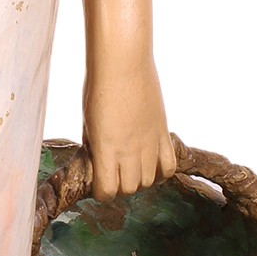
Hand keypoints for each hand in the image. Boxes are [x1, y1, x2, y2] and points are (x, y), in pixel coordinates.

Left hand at [83, 59, 178, 197]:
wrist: (123, 62)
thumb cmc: (99, 87)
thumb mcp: (88, 121)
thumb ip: (94, 146)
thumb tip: (97, 162)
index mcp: (105, 149)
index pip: (107, 192)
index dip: (102, 192)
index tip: (99, 182)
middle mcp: (129, 151)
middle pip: (130, 189)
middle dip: (120, 186)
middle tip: (114, 172)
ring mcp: (149, 143)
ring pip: (149, 181)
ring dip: (140, 178)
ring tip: (132, 165)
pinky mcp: (163, 133)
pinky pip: (169, 166)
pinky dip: (161, 171)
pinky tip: (152, 162)